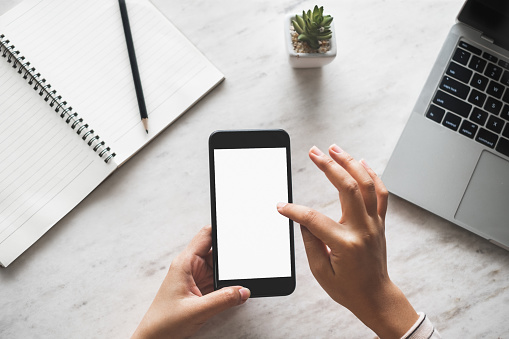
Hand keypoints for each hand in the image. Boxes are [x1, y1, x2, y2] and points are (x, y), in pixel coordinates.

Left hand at [132, 225, 249, 338]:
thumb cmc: (163, 323)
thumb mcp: (197, 311)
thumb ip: (223, 300)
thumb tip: (243, 290)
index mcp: (185, 263)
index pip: (207, 235)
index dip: (223, 229)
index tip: (239, 229)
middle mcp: (191, 266)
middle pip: (217, 251)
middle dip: (231, 256)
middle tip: (245, 264)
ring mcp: (196, 278)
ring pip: (219, 267)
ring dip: (229, 273)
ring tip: (239, 280)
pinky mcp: (200, 289)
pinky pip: (218, 280)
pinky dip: (227, 284)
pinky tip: (232, 290)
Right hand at [277, 145, 417, 338]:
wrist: (376, 297)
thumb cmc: (348, 289)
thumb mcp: (321, 271)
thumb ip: (311, 242)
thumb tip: (302, 219)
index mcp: (345, 243)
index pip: (314, 219)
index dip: (294, 210)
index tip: (281, 206)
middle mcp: (362, 229)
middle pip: (347, 188)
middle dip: (329, 166)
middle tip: (314, 152)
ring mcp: (374, 224)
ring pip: (366, 185)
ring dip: (350, 163)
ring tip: (335, 149)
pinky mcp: (379, 222)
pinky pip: (380, 194)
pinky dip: (372, 175)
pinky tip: (362, 163)